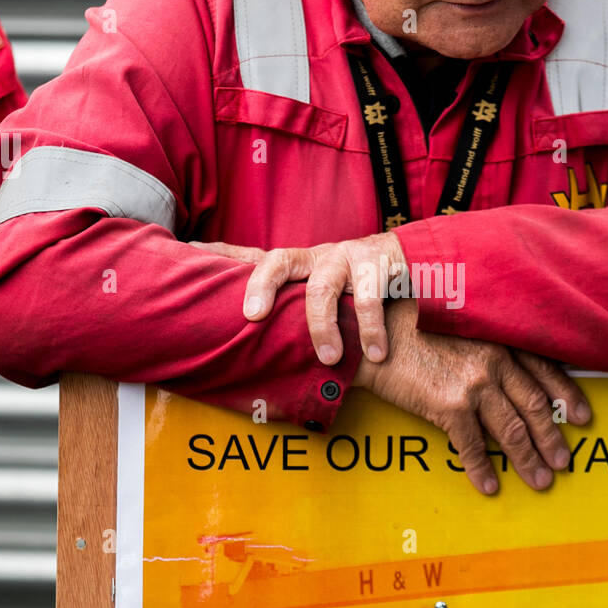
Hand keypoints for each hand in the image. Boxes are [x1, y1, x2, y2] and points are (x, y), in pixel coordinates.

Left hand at [189, 232, 405, 367]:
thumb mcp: (326, 297)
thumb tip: (260, 353)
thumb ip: (296, 316)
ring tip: (329, 358)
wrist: (419, 263)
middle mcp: (318, 258)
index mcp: (300, 267)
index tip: (188, 249)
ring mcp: (347, 258)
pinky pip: (369, 297)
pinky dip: (370, 330)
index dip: (222, 254)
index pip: (255, 258)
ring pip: (324, 287)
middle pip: (280, 261)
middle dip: (261, 285)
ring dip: (323, 325)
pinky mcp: (379, 264)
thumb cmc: (361, 291)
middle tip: (252, 316)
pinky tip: (375, 354)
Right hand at [353, 298, 590, 494]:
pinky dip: (481, 468)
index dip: (566, 395)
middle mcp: (495, 360)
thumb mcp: (459, 325)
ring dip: (528, 460)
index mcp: (500, 339)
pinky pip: (472, 444)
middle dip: (552, 437)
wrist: (371, 334)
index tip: (582, 417)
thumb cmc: (411, 326)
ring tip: (540, 480)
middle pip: (534, 406)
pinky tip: (489, 486)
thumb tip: (504, 372)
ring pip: (512, 430)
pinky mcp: (450, 404)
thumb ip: (486, 343)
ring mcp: (475, 383)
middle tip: (563, 462)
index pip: (545, 370)